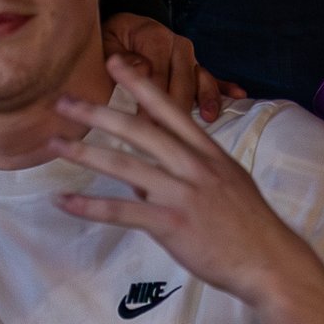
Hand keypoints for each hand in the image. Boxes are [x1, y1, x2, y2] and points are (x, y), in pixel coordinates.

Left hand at [53, 58, 323, 323]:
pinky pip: (123, 211)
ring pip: (125, 166)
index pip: (169, 109)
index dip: (140, 84)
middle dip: (98, 113)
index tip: (116, 63)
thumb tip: (146, 178)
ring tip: (55, 143)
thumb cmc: (248, 223)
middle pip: (139, 130)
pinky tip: (65, 201)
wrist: (269, 259)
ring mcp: (182, 194)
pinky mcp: (172, 224)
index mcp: (207, 152)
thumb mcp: (225, 182)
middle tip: (64, 100)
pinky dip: (90, 206)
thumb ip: (188, 172)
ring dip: (84, 152)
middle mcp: (193, 166)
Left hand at [103, 12, 244, 121]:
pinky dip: (225, 86)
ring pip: (200, 82)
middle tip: (172, 139)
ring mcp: (190, 57)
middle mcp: (178, 45)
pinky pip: (212, 78)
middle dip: (176, 110)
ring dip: (206, 99)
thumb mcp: (108, 44)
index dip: (148, 104)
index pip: (155, 76)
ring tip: (209, 118)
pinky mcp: (195, 67)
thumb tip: (141, 68)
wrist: (124, 27)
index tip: (142, 129)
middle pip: (182, 82)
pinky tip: (239, 94)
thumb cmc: (112, 40)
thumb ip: (122, 57)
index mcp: (156, 37)